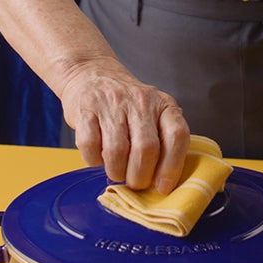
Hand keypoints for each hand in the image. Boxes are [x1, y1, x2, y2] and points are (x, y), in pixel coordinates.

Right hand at [52, 56, 191, 192]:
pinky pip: (89, 144)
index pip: (177, 136)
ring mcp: (112, 104)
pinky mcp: (85, 109)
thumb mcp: (154, 113)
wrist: (93, 75)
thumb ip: (162, 139)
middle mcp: (141, 102)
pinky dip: (93, 160)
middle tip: (135, 183)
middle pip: (146, 148)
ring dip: (117, 171)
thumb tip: (164, 182)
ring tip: (117, 173)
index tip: (163, 187)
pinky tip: (98, 158)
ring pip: (117, 150)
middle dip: (140, 175)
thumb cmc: (128, 105)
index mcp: (164, 105)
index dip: (172, 166)